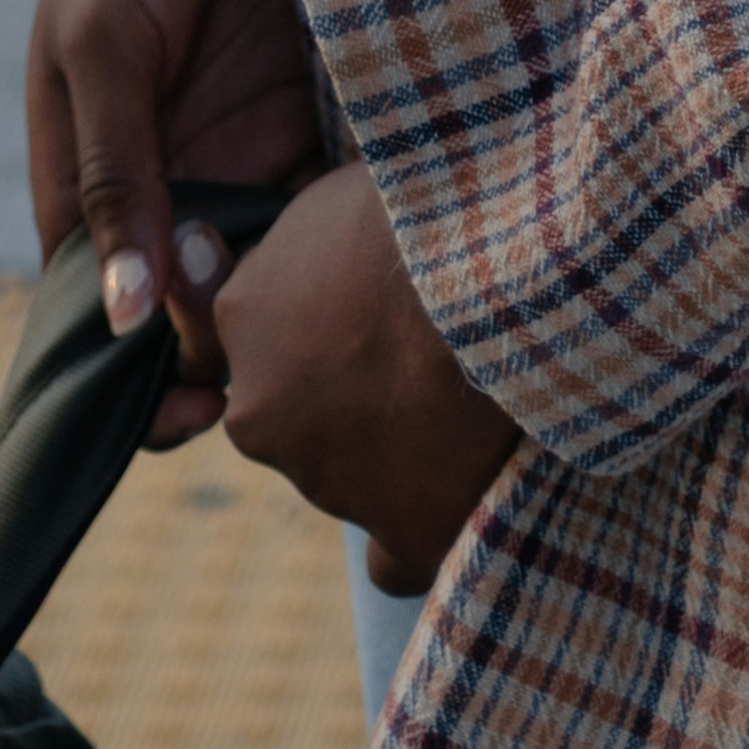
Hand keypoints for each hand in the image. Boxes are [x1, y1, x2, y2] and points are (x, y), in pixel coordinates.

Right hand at [26, 0, 328, 439]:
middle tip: (297, 391)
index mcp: (90, 180)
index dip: (144, 377)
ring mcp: (248, 141)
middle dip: (242, 352)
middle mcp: (174, 175)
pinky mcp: (318, 102)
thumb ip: (116, 179)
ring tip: (357, 347)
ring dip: (307, 302)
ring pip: (278, 262)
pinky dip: (358, 234)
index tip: (197, 425)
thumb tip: (128, 322)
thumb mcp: (102, 45)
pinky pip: (338, 194)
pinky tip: (400, 267)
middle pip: (203, 306)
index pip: (109, 314)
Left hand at [214, 163, 521, 597]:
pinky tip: (462, 498)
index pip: (259, 327)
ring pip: (350, 468)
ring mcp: (330, 483)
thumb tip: (301, 250)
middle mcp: (262, 415)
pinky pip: (395, 557)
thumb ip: (305, 237)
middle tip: (427, 335)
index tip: (373, 292)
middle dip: (349, 382)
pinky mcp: (403, 533)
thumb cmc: (429, 212)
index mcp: (244, 318)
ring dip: (396, 438)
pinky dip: (418, 532)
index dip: (318, 311)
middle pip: (299, 407)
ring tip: (476, 382)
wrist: (504, 278)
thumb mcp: (340, 191)